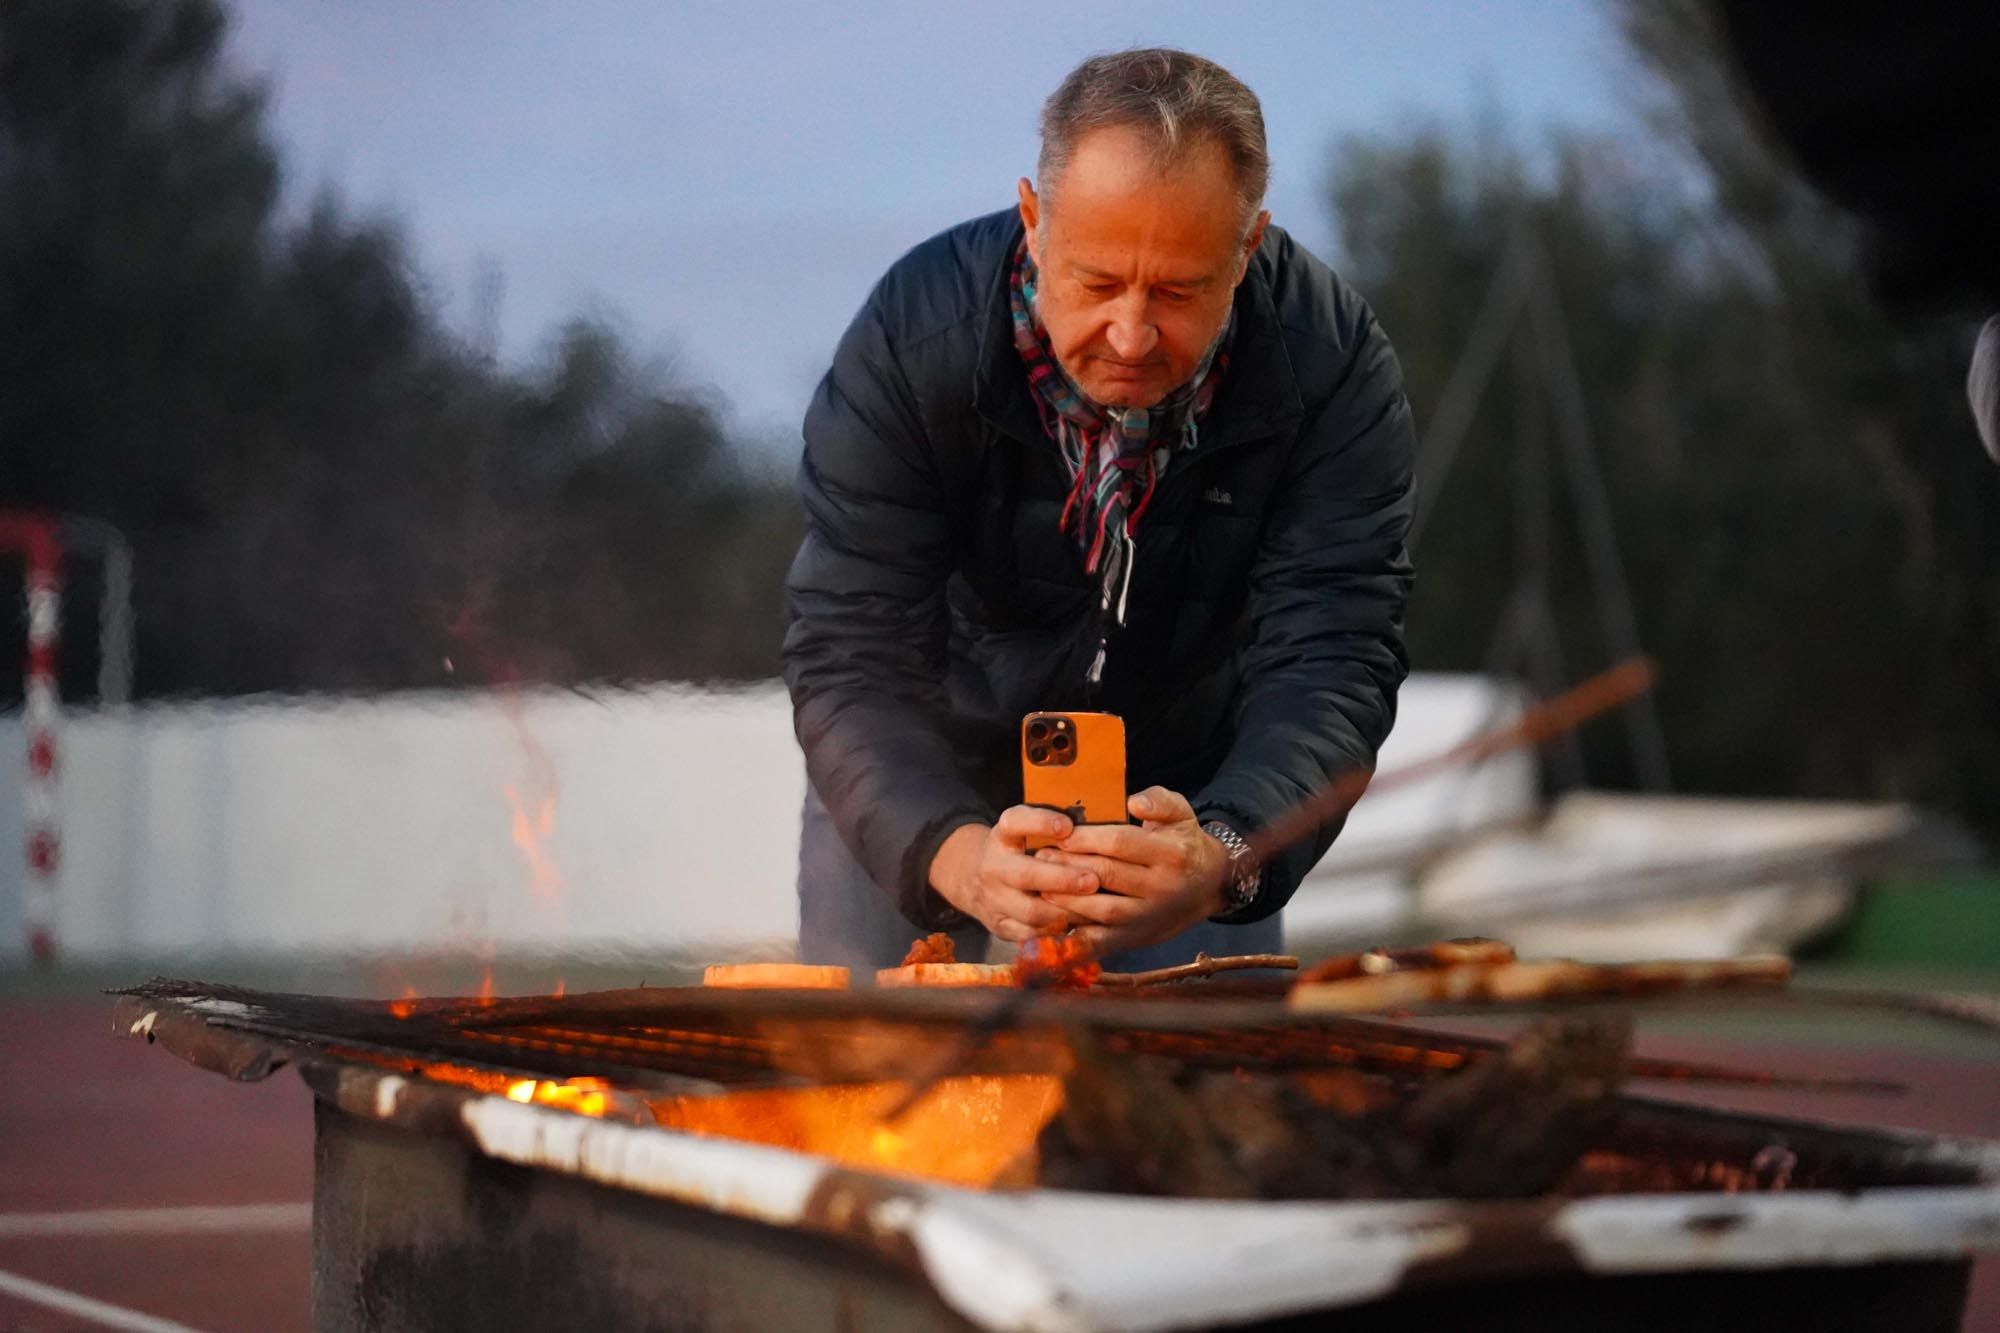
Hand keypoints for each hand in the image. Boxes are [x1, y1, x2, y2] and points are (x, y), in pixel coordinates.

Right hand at [927, 806, 1100, 942]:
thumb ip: (1054, 830)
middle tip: (1093, 880)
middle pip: (1025, 875)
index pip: (1015, 822)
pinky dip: (1059, 933)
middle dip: (1061, 880)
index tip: (1067, 826)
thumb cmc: (1016, 850)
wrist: (970, 877)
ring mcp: (993, 900)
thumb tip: (1097, 833)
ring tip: (1096, 909)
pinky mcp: (1000, 926)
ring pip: (1032, 912)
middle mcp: (993, 867)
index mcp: (1002, 836)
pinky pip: (1032, 936)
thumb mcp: (1023, 831)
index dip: (1040, 823)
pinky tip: (1083, 927)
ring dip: (1067, 912)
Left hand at [1031, 786, 1230, 955]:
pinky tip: (1053, 924)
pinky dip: (1076, 937)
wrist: (1209, 887)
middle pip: (1107, 875)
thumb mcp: (1182, 814)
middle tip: (1042, 857)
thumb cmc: (1183, 844)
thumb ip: (1160, 802)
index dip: (1086, 838)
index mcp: (1171, 853)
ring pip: (1103, 910)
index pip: (1120, 843)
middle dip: (1070, 865)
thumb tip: (1134, 802)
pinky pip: (1103, 941)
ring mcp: (1148, 916)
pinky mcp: (1137, 938)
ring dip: (1069, 900)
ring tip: (1042, 886)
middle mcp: (1162, 887)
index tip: (1060, 833)